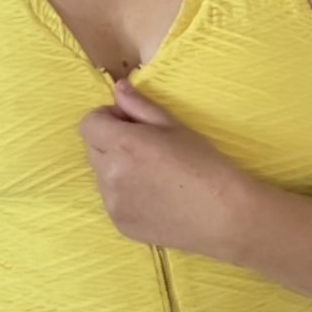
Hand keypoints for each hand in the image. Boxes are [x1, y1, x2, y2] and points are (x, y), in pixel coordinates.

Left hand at [77, 77, 242, 258]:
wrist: (224, 216)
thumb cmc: (205, 164)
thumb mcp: (174, 126)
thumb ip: (139, 105)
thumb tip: (118, 87)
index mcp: (123, 144)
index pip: (88, 123)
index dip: (106, 117)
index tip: (129, 122)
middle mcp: (110, 174)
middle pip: (91, 148)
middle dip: (109, 140)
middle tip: (144, 146)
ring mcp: (112, 202)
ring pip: (101, 175)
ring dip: (116, 167)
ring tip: (151, 173)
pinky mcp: (119, 223)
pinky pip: (111, 199)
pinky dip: (124, 192)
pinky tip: (154, 195)